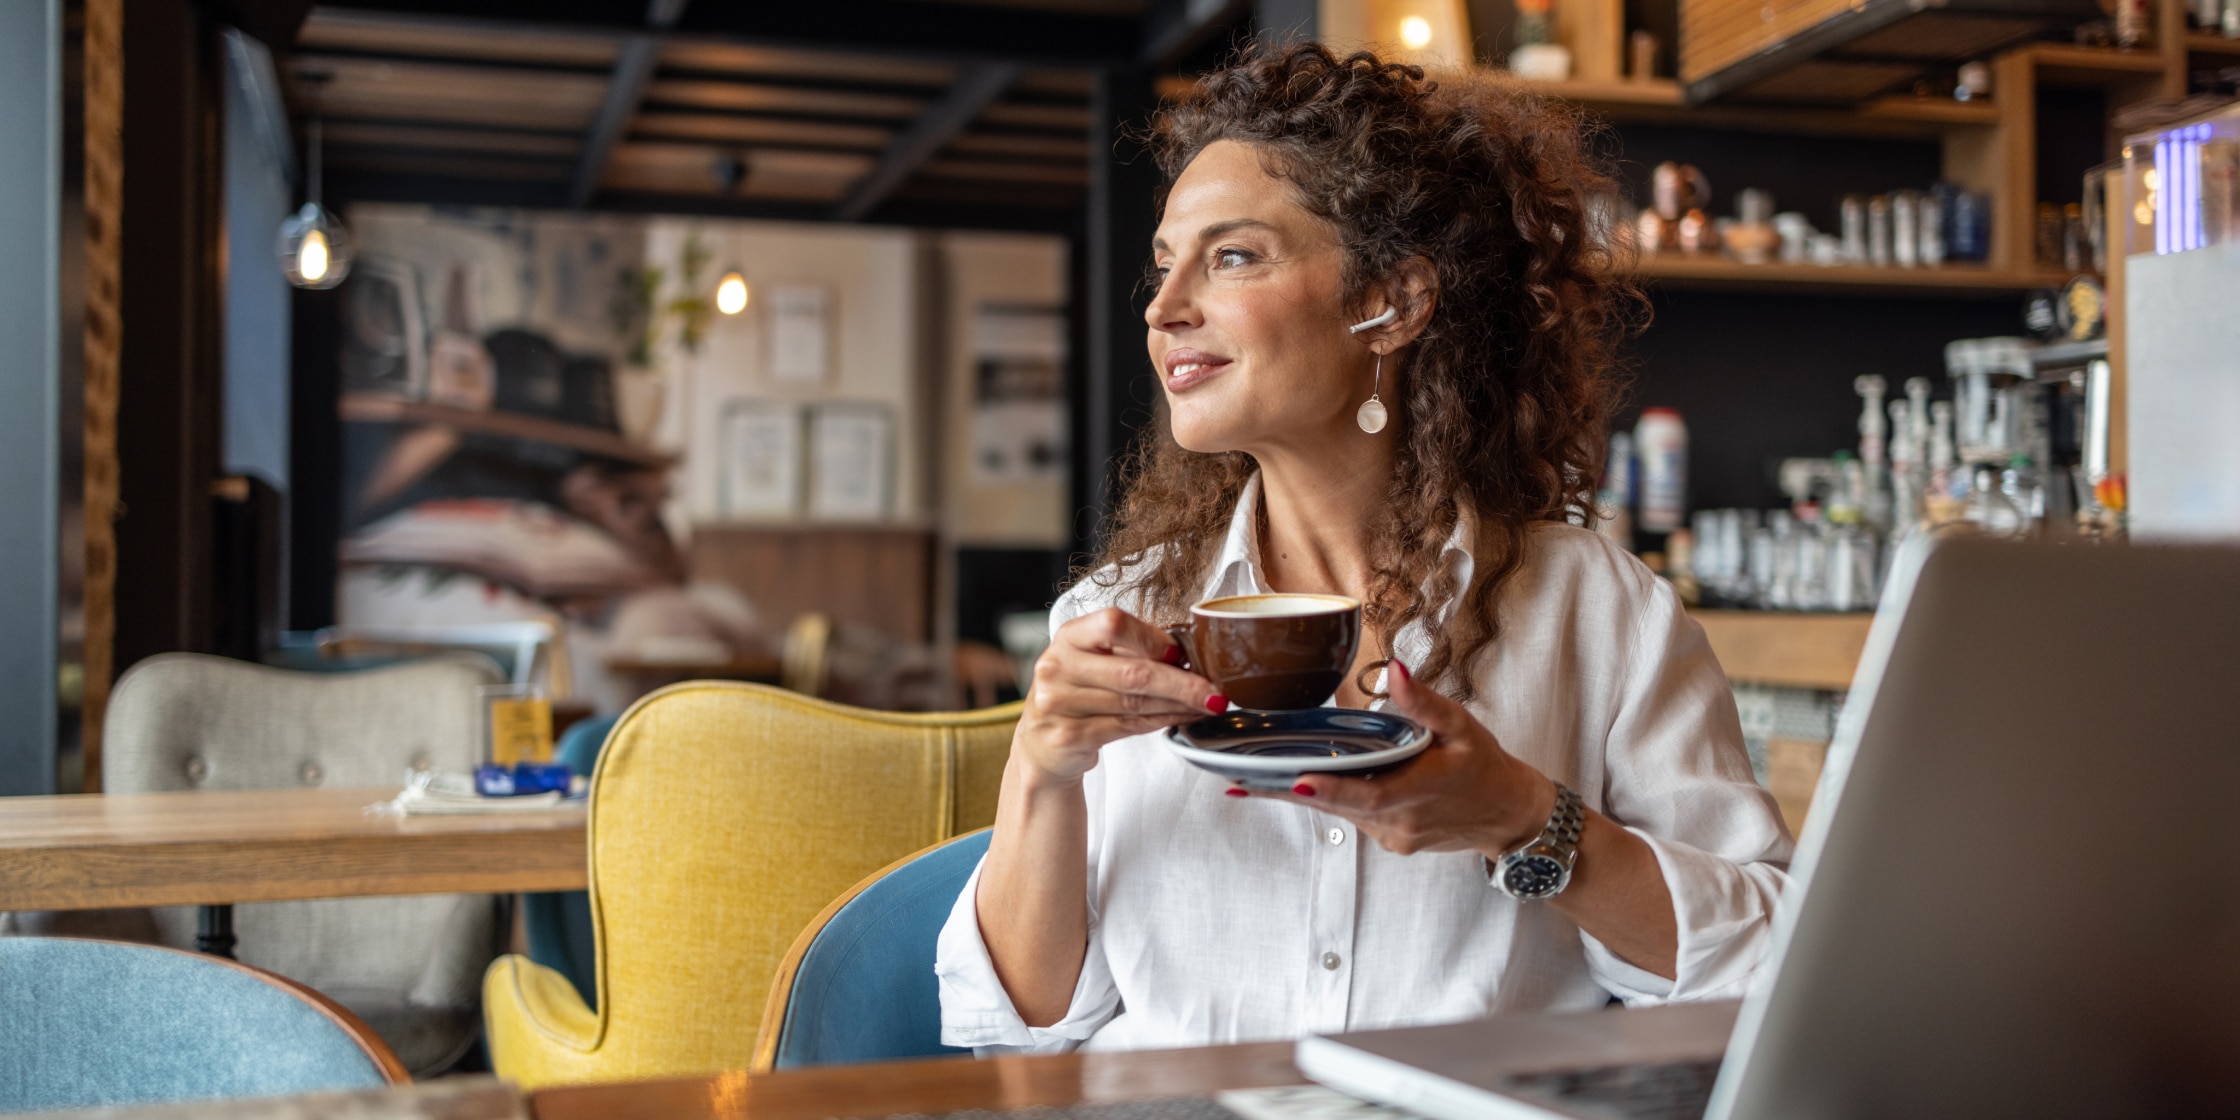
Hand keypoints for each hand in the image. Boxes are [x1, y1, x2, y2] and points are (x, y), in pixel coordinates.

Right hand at [1015, 608, 1228, 786]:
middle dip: (1182, 683)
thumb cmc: (1078, 692)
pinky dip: (1161, 722)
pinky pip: (1128, 727)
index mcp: (1069, 636)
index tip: (1183, 654)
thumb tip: (1189, 653)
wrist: (1042, 741)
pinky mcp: (1069, 736)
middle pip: (1132, 672)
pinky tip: (1182, 718)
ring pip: (1135, 703)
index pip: (1114, 624)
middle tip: (1215, 691)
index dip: (1154, 639)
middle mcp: (1058, 667)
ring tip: (1207, 705)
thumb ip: (1130, 651)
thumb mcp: (1093, 660)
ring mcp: (1059, 704)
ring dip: (1178, 705)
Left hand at [1254, 660, 1554, 857]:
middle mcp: (1401, 821)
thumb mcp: (1462, 726)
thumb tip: (1395, 669)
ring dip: (1302, 796)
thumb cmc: (1486, 765)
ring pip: (1340, 815)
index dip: (1330, 790)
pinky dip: (1330, 801)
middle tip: (1239, 781)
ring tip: (1251, 780)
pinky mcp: (1392, 842)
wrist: (1510, 816)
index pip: (1368, 794)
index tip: (1295, 782)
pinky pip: (1353, 819)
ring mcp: (1395, 836)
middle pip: (1337, 807)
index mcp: (1419, 791)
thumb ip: (1424, 703)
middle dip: (1287, 792)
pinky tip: (1299, 785)